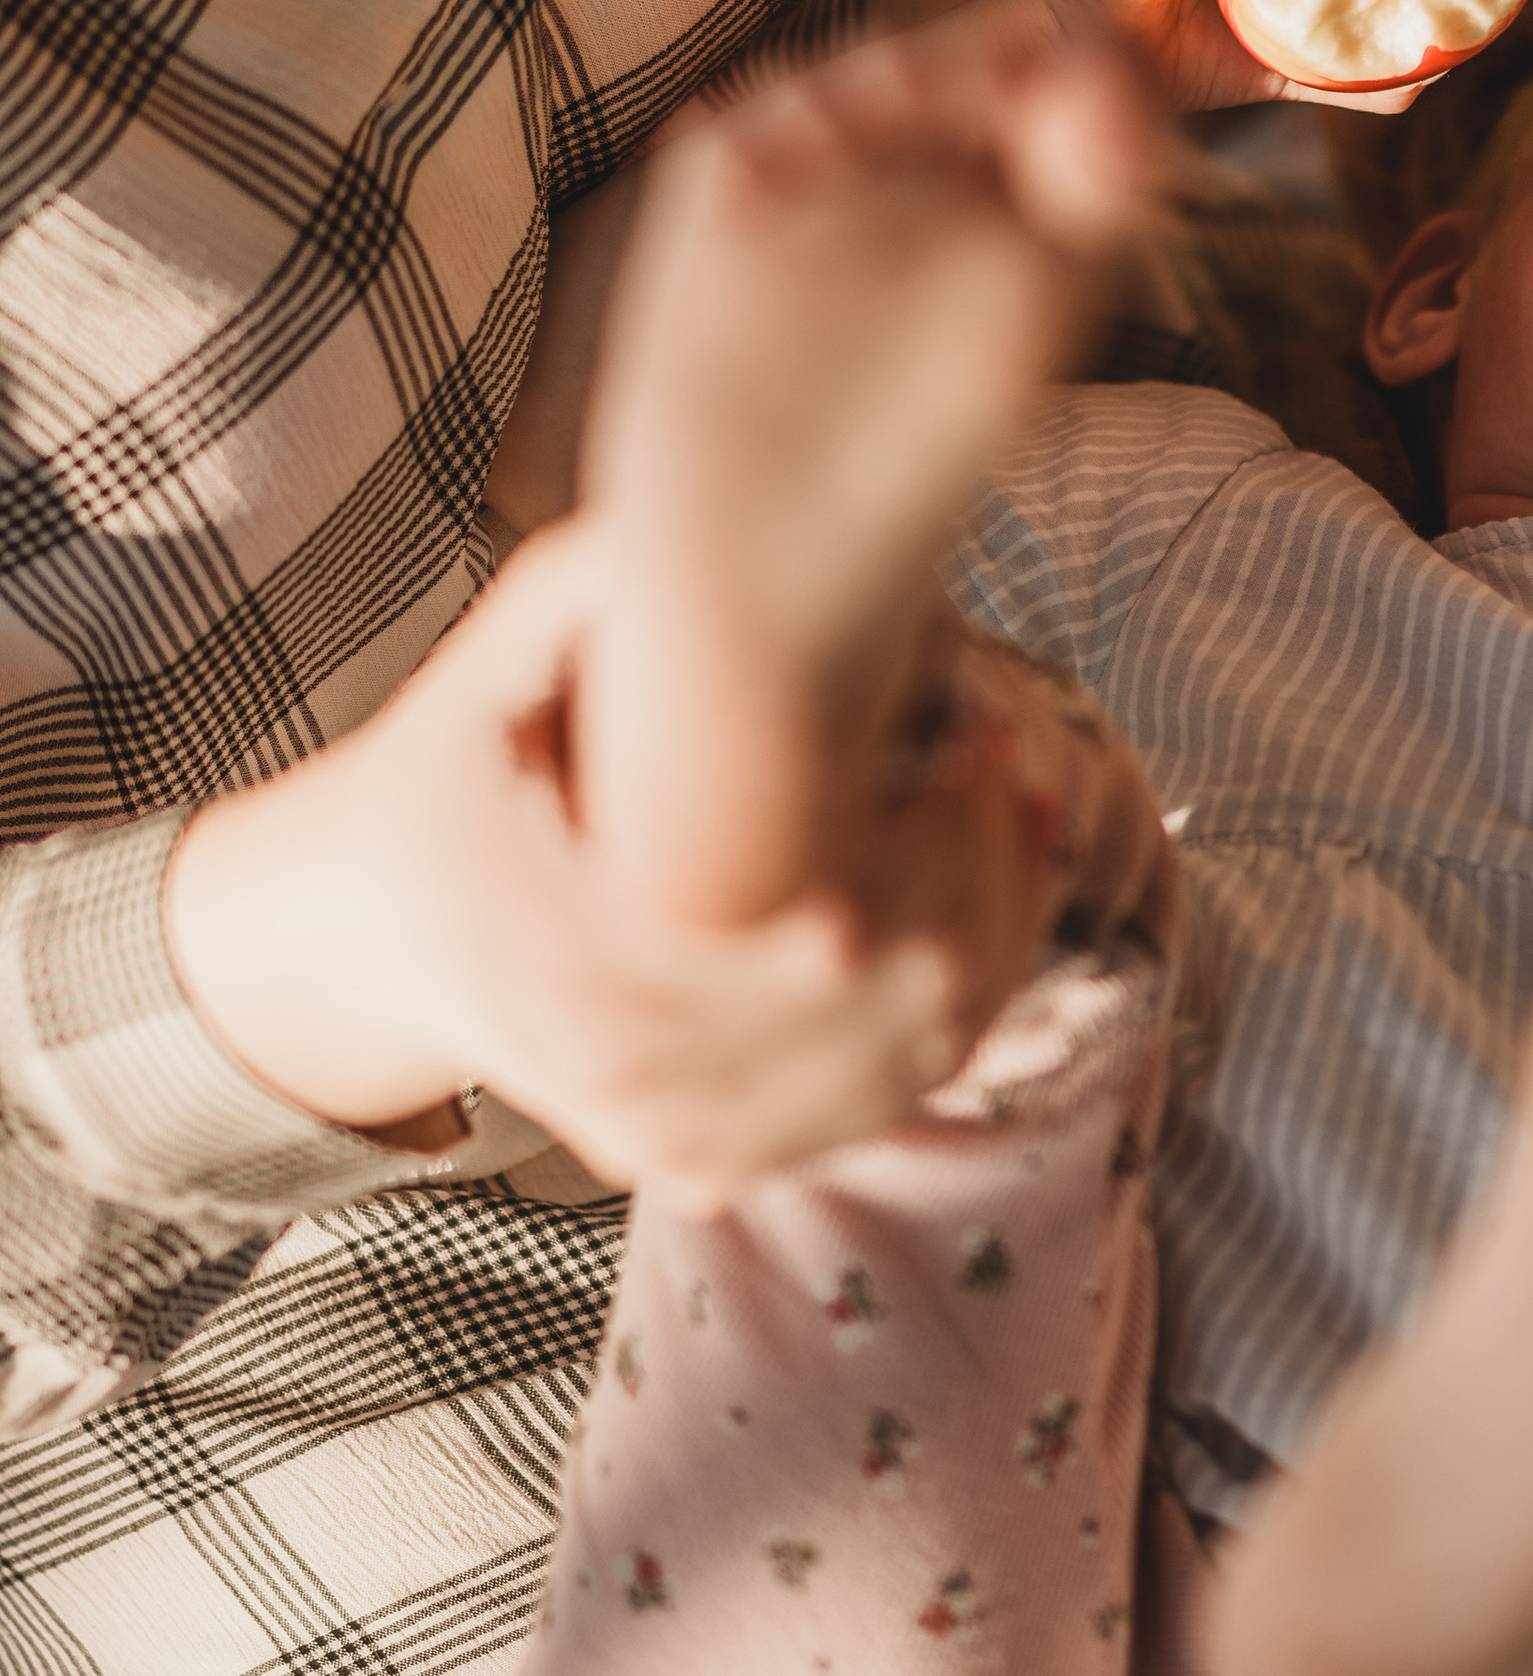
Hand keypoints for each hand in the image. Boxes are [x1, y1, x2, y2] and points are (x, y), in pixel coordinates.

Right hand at [168, 22, 1172, 1193]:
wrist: (370, 922)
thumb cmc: (470, 750)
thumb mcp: (527, 625)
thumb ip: (633, 571)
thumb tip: (770, 513)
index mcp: (605, 936)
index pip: (849, 914)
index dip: (955, 824)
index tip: (990, 725)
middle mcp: (636, 1059)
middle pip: (905, 998)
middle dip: (993, 876)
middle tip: (1019, 773)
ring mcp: (666, 1130)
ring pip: (907, 1062)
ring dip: (993, 945)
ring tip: (1017, 835)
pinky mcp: (691, 1163)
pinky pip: (870, 1109)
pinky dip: (944, 1023)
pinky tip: (970, 926)